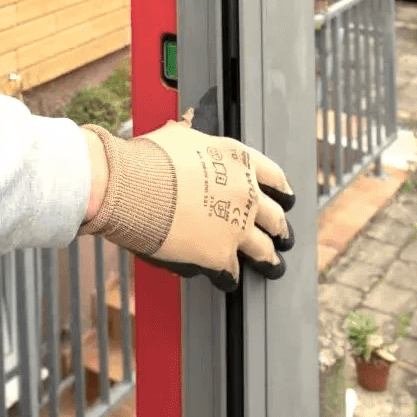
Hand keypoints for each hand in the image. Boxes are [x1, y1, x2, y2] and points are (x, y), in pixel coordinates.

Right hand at [79, 108, 294, 291]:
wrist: (131, 186)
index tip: (285, 198)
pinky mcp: (220, 256)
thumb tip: (182, 136)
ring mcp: (237, 226)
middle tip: (282, 236)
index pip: (275, 176)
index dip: (282, 191)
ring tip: (272, 267)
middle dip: (281, 229)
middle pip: (277, 217)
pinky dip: (229, 278)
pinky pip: (232, 273)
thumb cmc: (147, 158)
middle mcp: (246, 193)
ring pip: (265, 251)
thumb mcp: (179, 137)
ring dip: (269, 261)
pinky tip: (226, 280)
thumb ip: (194, 142)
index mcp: (238, 160)